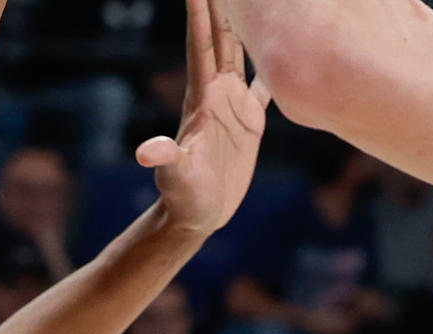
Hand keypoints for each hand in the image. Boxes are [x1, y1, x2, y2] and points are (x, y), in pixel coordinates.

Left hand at [135, 0, 268, 239]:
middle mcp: (217, 93)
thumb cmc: (182, 196)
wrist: (197, 214)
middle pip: (221, 37)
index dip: (200, 11)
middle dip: (224, 4)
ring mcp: (234, 105)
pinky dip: (274, 64)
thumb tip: (146, 152)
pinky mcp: (250, 123)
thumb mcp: (174, 176)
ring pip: (243, 53)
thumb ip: (165, 159)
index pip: (201, 45)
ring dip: (249, 24)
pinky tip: (286, 45)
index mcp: (202, 98)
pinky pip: (265, 86)